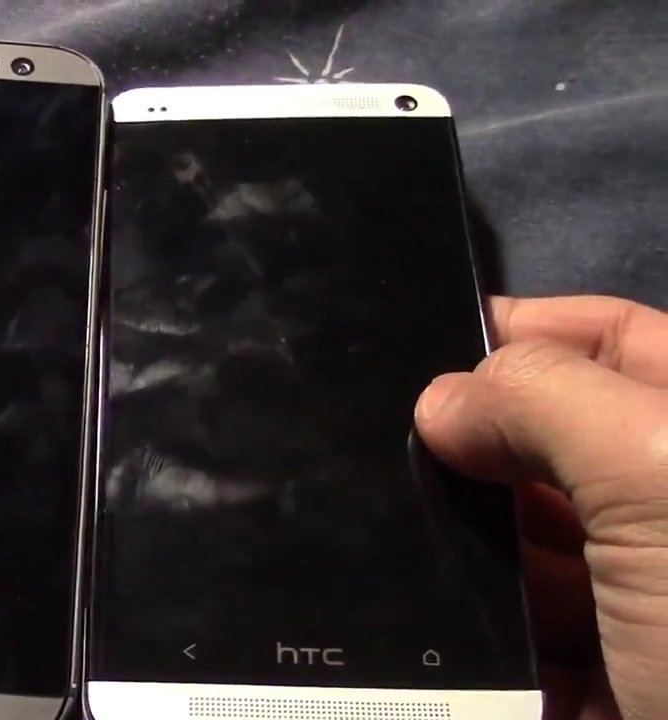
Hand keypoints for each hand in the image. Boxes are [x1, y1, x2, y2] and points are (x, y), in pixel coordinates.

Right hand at [416, 296, 667, 719]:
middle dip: (471, 435)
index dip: (525, 327)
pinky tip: (403, 598)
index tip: (421, 346)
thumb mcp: (665, 480)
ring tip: (373, 521)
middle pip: (550, 433)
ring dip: (452, 528)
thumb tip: (441, 400)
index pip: (614, 339)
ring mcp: (632, 597)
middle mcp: (666, 510)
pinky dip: (457, 612)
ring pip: (514, 530)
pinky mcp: (587, 672)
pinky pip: (503, 620)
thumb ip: (546, 401)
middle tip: (381, 442)